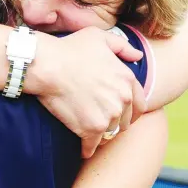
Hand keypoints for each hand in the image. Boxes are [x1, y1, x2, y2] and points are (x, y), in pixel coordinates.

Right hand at [35, 27, 146, 158]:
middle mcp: (123, 100)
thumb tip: (138, 56)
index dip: (130, 112)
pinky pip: (92, 147)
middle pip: (125, 122)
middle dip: (115, 124)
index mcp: (127, 80)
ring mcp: (108, 116)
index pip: (140, 105)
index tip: (119, 116)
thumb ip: (122, 47)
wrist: (48, 66)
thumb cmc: (69, 49)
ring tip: (90, 135)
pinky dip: (87, 149)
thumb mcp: (99, 37)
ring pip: (110, 135)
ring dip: (101, 137)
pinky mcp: (91, 130)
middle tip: (101, 124)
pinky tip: (81, 149)